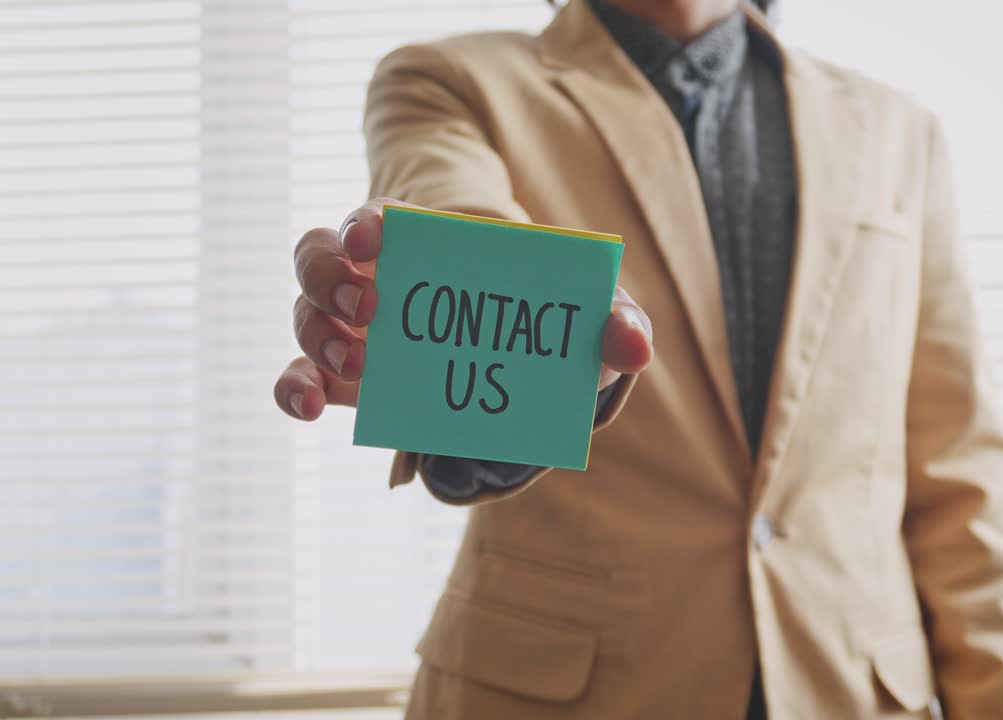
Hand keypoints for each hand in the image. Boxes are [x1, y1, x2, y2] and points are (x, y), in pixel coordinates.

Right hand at [274, 198, 653, 420]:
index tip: (374, 238)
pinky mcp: (347, 377)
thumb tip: (636, 347)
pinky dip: (291, 387)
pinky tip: (308, 407)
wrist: (520, 346)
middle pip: (318, 254)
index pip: (377, 216)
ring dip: (317, 336)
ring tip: (363, 366)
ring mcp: (356, 326)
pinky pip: (298, 376)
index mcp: (429, 243)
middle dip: (330, 278)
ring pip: (303, 312)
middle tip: (373, 308)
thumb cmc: (547, 309)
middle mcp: (379, 275)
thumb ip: (615, 317)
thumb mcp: (586, 307)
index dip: (364, 222)